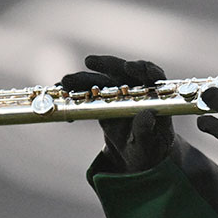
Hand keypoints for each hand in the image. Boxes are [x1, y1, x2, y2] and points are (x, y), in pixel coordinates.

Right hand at [59, 55, 174, 171]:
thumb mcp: (148, 145)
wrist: (137, 156)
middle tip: (90, 61)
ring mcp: (119, 94)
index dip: (143, 69)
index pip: (153, 77)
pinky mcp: (104, 101)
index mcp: (155, 98)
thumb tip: (146, 115)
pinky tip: (63, 92)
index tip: (130, 67)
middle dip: (108, 64)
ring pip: (103, 80)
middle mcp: (138, 91)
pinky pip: (89, 92)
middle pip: (124, 71)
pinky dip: (76, 91)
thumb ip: (146, 131)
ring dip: (84, 78)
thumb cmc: (150, 150)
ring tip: (66, 81)